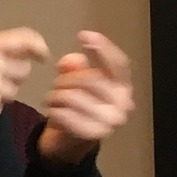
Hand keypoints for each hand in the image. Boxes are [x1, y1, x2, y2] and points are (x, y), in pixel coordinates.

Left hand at [36, 31, 133, 165]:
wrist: (71, 141)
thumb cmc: (77, 107)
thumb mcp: (77, 82)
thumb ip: (75, 67)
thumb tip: (69, 61)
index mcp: (123, 87)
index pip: (119, 64)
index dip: (103, 48)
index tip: (84, 35)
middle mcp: (124, 104)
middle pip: (90, 79)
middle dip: (66, 79)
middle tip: (56, 86)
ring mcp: (111, 121)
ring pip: (73, 97)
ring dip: (55, 96)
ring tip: (52, 100)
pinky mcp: (94, 135)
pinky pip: (65, 115)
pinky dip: (54, 111)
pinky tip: (52, 111)